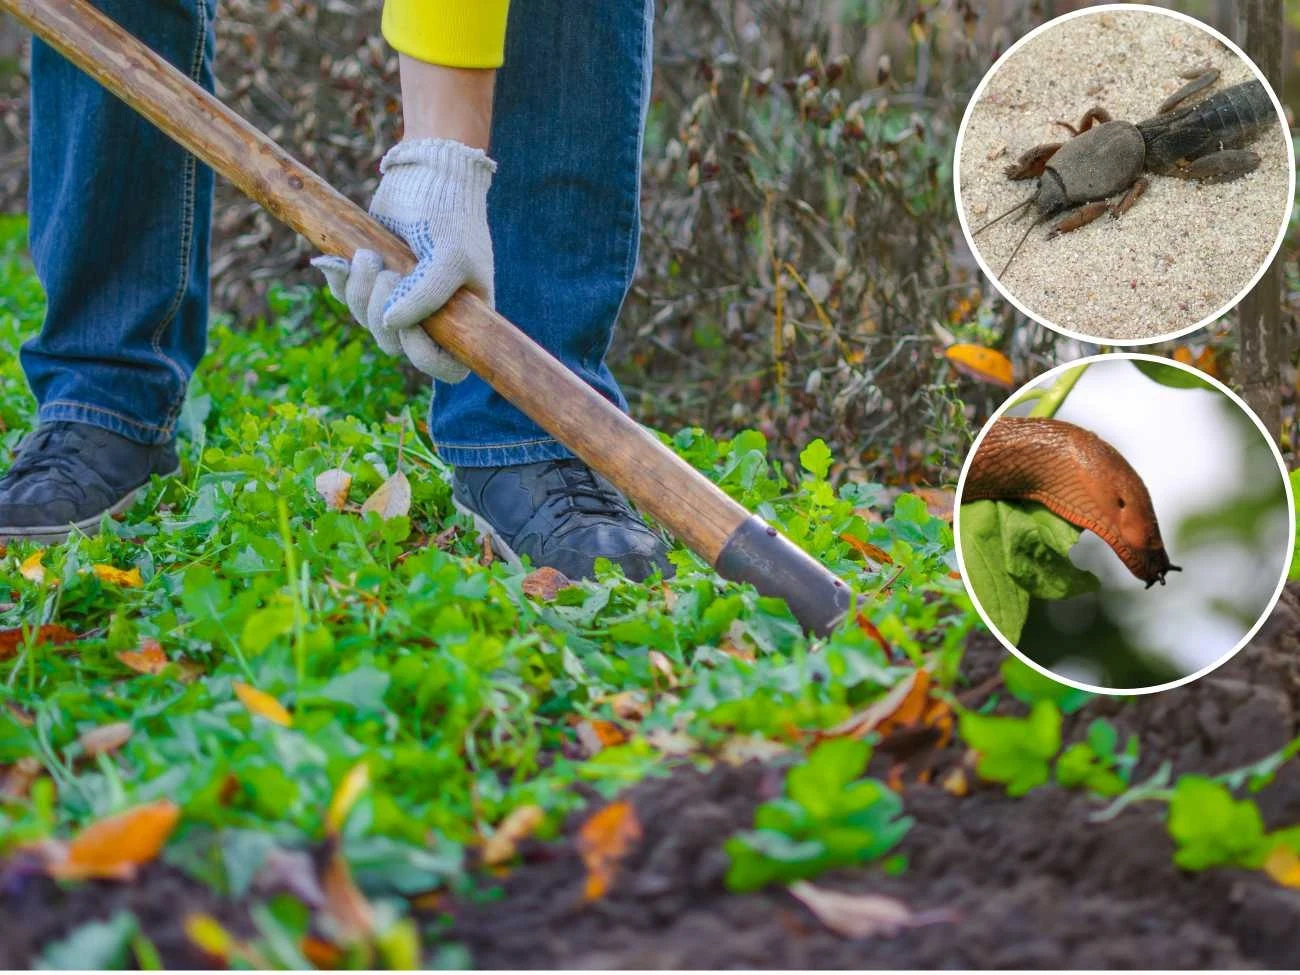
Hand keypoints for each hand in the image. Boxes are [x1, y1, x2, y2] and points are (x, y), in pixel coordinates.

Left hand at [312, 138, 495, 382]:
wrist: (428, 173)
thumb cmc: (452, 215)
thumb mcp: (451, 256)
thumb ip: (426, 294)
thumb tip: (389, 324)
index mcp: (462, 318)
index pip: (447, 366)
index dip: (424, 356)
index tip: (411, 325)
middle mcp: (431, 314)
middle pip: (396, 345)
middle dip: (382, 312)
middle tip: (387, 271)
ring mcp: (399, 298)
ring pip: (368, 321)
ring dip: (360, 293)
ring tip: (369, 255)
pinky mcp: (372, 278)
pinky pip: (347, 297)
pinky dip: (341, 281)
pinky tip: (339, 259)